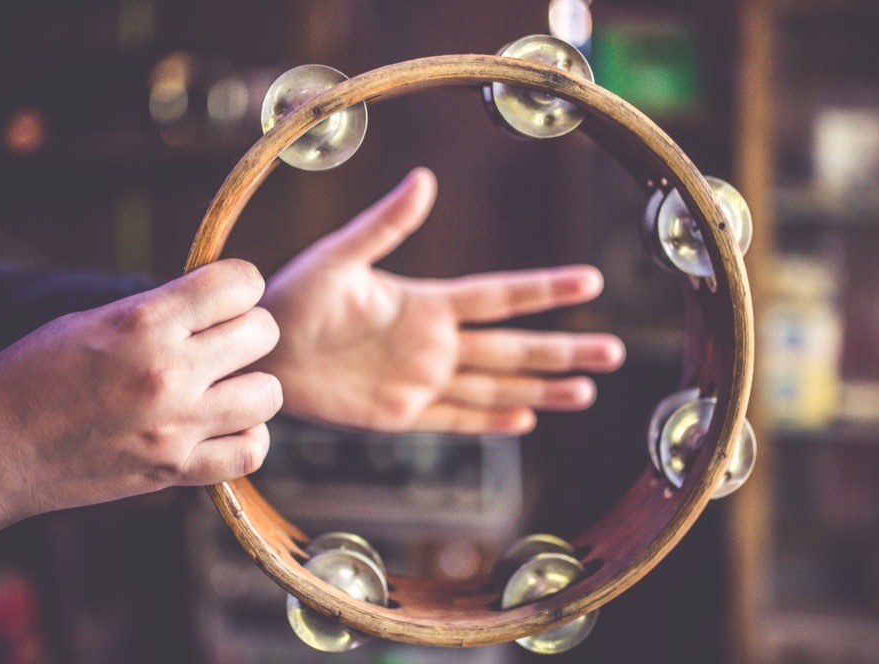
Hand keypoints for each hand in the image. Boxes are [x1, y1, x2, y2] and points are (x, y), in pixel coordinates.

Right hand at [0, 259, 281, 577]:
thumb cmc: (32, 376)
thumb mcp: (93, 322)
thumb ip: (161, 312)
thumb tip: (218, 302)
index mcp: (144, 323)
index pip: (239, 282)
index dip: (239, 285)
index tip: (223, 297)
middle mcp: (168, 371)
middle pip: (263, 332)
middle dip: (248, 331)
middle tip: (221, 343)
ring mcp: (176, 425)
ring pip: (269, 393)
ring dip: (252, 386)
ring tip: (223, 388)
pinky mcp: (175, 470)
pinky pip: (249, 451)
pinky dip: (246, 438)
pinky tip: (224, 428)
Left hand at [259, 168, 624, 434]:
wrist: (263, 349)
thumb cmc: (296, 297)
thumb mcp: (340, 257)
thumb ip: (384, 225)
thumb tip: (426, 179)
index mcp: (427, 303)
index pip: (499, 296)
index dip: (544, 289)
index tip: (590, 281)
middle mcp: (436, 343)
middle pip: (514, 348)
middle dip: (564, 350)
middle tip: (615, 351)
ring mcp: (422, 381)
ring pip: (496, 387)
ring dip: (541, 389)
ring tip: (586, 391)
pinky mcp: (401, 414)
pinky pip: (455, 420)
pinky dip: (490, 422)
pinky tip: (525, 420)